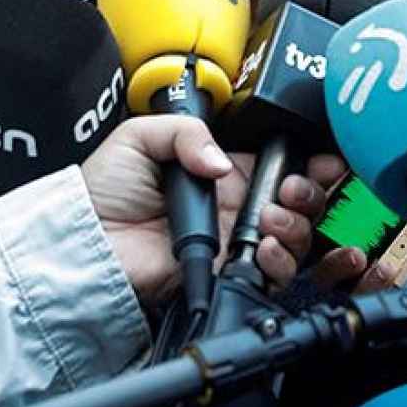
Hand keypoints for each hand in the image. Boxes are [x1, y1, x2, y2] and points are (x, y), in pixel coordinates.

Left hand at [80, 115, 328, 306]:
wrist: (87, 241)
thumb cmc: (104, 191)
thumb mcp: (140, 137)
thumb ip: (187, 132)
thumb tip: (221, 162)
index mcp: (220, 169)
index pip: (277, 163)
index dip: (304, 160)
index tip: (319, 156)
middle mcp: (234, 206)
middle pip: (297, 200)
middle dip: (309, 191)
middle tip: (292, 188)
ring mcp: (234, 241)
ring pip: (295, 235)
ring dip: (296, 223)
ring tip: (271, 217)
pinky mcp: (228, 273)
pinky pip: (274, 273)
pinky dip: (281, 259)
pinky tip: (264, 244)